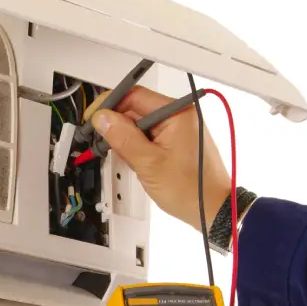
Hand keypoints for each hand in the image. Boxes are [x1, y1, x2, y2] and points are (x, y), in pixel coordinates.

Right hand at [85, 86, 230, 229]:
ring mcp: (180, 128)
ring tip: (128, 160)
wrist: (213, 209)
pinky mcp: (179, 141)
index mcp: (177, 113)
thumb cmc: (191, 190)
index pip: (134, 95)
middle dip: (118, 127)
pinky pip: (152, 137)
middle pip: (137, 109)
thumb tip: (102, 119)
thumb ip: (123, 138)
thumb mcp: (149, 164)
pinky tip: (139, 163)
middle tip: (103, 143)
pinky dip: (140, 148)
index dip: (109, 106)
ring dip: (129, 140)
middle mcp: (180, 115)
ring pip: (142, 125)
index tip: (93, 118)